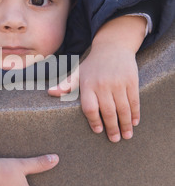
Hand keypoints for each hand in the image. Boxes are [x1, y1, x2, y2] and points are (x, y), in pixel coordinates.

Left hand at [48, 16, 145, 142]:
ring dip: (125, 124)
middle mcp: (103, 84)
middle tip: (114, 140)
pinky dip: (135, 113)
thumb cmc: (93, 64)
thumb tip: (50, 92)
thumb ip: (66, 85)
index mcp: (88, 84)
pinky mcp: (131, 81)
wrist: (113, 46)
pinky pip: (134, 101)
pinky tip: (134, 122)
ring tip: (126, 136)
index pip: (89, 108)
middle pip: (107, 111)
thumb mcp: (78, 72)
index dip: (94, 121)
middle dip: (112, 128)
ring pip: (122, 109)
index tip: (98, 131)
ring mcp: (118, 83)